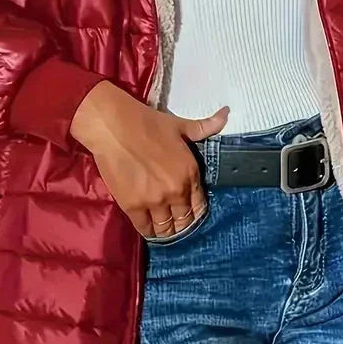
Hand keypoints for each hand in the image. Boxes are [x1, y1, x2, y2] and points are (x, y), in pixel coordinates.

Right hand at [69, 80, 228, 238]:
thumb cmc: (148, 123)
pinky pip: (145, 229)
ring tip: (162, 226)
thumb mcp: (181, 125)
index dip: (195, 211)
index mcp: (190, 172)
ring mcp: (155, 201)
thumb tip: (227, 113)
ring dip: (166, 230)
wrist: (115, 126)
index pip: (200, 206)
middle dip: (182, 223)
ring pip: (166, 229)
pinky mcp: (133, 207)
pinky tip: (148, 226)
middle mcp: (176, 191)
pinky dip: (148, 230)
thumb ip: (206, 127)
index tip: (189, 211)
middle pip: (184, 221)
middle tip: (175, 221)